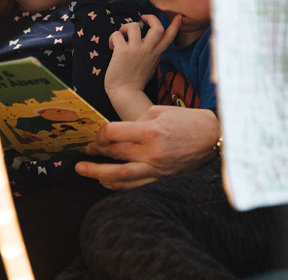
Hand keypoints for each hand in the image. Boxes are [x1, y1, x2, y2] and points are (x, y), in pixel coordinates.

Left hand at [75, 105, 220, 189]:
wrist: (215, 138)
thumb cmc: (187, 120)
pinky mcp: (164, 180)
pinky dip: (119, 185)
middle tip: (83, 152)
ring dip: (100, 174)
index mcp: (150, 132)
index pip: (113, 134)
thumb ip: (136, 122)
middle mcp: (152, 153)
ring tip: (86, 171)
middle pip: (114, 155)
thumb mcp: (159, 111)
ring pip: (121, 177)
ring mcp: (158, 170)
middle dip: (95, 153)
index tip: (95, 135)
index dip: (100, 135)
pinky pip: (136, 186)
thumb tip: (118, 133)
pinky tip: (108, 181)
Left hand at [105, 14, 181, 94]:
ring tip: (120, 37)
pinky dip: (112, 38)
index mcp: (156, 54)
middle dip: (151, 17)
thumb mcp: (150, 66)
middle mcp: (148, 50)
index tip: (179, 17)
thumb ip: (151, 54)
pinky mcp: (123, 51)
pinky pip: (117, 35)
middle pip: (157, 27)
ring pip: (134, 25)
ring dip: (124, 28)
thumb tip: (146, 42)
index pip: (169, 38)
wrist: (125, 94)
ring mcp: (136, 50)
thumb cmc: (134, 81)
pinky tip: (112, 47)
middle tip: (142, 18)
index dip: (175, 26)